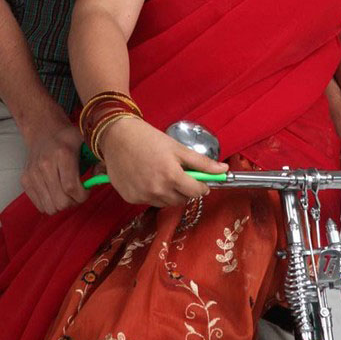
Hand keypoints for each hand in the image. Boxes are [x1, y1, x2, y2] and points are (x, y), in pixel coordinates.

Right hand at [20, 109, 87, 214]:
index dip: (82, 196)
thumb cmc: (67, 138)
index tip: (86, 191)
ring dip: (61, 204)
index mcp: (63, 154)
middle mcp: (45, 164)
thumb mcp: (86, 141)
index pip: (71, 187)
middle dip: (73, 202)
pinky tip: (56, 192)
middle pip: (60, 201)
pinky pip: (40, 205)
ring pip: (50, 207)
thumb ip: (97, 159)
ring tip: (66, 193)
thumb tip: (103, 178)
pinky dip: (50, 204)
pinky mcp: (25, 180)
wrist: (43, 130)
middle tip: (77, 194)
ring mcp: (33, 173)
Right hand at [99, 117, 228, 206]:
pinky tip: (147, 177)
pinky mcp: (130, 198)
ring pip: (166, 202)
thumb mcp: (177, 147)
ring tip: (162, 174)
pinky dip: (153, 193)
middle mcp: (157, 190)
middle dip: (185, 189)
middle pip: (182, 200)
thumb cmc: (148, 138)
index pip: (196, 192)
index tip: (200, 180)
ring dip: (169, 193)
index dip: (201, 186)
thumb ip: (201, 162)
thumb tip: (223, 170)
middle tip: (179, 174)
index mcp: (172, 176)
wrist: (117, 137)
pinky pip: (149, 201)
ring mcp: (143, 196)